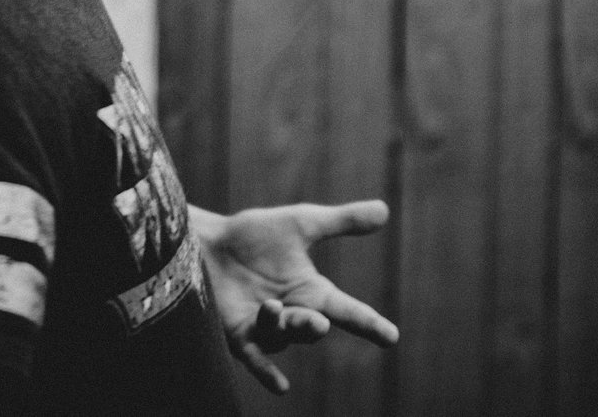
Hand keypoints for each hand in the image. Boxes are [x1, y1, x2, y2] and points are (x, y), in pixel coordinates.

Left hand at [192, 200, 396, 393]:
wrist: (206, 242)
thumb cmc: (254, 235)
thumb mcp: (301, 223)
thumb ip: (341, 221)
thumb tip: (384, 209)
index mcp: (311, 292)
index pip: (347, 311)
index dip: (369, 324)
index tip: (391, 337)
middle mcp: (292, 314)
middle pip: (311, 329)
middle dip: (313, 327)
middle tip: (318, 322)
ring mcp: (265, 327)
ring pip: (282, 339)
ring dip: (280, 327)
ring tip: (270, 307)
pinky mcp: (238, 334)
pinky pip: (255, 358)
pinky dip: (266, 372)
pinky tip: (281, 387)